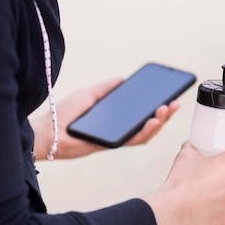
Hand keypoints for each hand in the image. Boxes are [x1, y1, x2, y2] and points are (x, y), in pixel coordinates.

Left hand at [31, 78, 179, 159]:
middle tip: (175, 102)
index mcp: (113, 116)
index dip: (155, 104)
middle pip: (146, 122)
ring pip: (144, 132)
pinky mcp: (111, 144)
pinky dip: (146, 131)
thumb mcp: (89, 94)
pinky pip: (133, 139)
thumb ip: (107, 88)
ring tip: (167, 109)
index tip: (168, 92)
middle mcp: (117, 128)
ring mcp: (115, 137)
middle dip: (163, 113)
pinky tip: (153, 121)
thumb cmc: (64, 113)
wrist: (49, 131)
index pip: (138, 111)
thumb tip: (123, 79)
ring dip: (159, 122)